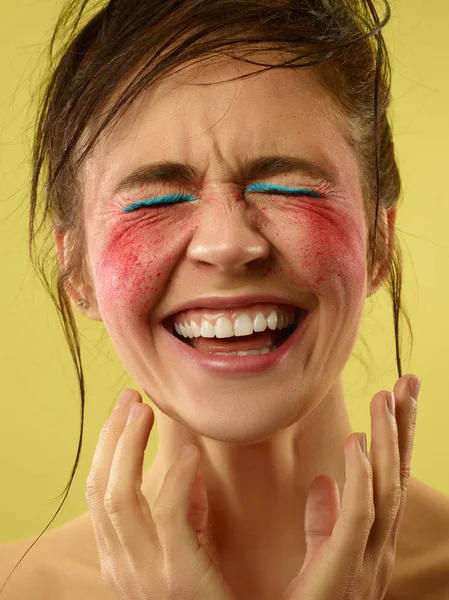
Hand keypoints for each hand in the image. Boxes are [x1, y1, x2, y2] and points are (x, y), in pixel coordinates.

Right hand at [85, 389, 235, 599]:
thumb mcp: (190, 557)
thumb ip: (188, 519)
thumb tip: (190, 479)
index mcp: (124, 562)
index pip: (101, 494)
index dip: (108, 449)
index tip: (124, 413)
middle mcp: (124, 569)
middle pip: (101, 489)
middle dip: (112, 438)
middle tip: (130, 399)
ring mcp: (146, 576)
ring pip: (118, 496)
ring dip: (128, 447)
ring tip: (145, 411)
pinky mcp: (179, 579)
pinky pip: (168, 515)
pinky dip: (176, 477)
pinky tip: (192, 453)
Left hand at [282, 374, 419, 599]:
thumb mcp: (318, 557)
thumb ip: (323, 521)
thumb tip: (322, 480)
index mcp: (370, 541)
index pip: (386, 477)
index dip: (393, 436)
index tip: (394, 396)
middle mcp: (378, 549)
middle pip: (396, 475)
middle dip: (404, 427)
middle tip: (409, 381)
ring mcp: (367, 563)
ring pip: (386, 489)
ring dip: (389, 440)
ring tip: (389, 396)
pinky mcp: (344, 575)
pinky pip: (359, 517)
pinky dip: (362, 477)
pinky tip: (357, 441)